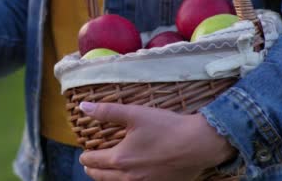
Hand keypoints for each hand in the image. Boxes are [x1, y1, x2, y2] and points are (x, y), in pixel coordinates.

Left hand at [78, 102, 236, 180]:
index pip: (93, 161)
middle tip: (89, 165)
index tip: (84, 154)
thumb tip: (83, 107)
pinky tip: (129, 177)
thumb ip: (107, 111)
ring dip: (106, 179)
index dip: (86, 157)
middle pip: (101, 177)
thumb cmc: (166, 127)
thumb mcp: (134, 114)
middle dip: (93, 170)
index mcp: (120, 159)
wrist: (198, 144)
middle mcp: (129, 177)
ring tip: (105, 173)